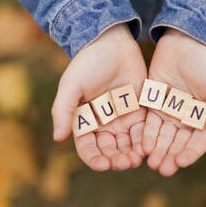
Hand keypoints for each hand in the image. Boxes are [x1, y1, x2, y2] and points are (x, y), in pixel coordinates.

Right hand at [52, 24, 146, 170]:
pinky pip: (143, 130)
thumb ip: (63, 110)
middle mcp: (103, 123)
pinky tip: (148, 146)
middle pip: (110, 149)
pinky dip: (145, 140)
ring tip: (136, 159)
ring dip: (131, 153)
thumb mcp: (71, 85)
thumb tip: (58, 138)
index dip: (94, 158)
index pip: (88, 147)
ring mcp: (122, 117)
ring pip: (127, 143)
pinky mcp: (139, 110)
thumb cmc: (87, 63)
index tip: (103, 164)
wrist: (111, 42)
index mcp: (85, 120)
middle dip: (116, 159)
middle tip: (125, 163)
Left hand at [142, 28, 205, 175]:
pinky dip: (146, 134)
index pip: (198, 141)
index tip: (181, 162)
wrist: (187, 38)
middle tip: (162, 169)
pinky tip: (142, 145)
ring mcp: (170, 110)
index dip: (190, 153)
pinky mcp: (154, 102)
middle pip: (178, 142)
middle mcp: (188, 117)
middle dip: (170, 156)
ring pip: (163, 136)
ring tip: (151, 163)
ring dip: (158, 150)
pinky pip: (149, 122)